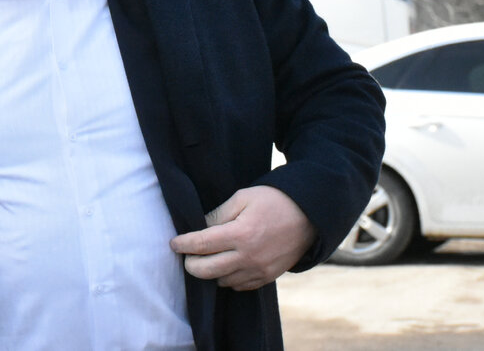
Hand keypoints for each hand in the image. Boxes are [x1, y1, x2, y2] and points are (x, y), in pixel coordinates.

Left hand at [169, 185, 314, 290]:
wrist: (310, 216)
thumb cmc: (274, 201)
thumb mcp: (243, 197)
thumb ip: (218, 214)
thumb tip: (198, 228)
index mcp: (240, 234)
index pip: (200, 244)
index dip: (182, 244)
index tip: (173, 243)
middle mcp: (248, 257)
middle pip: (205, 270)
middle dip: (190, 264)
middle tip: (186, 254)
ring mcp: (258, 270)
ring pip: (221, 281)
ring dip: (209, 272)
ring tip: (207, 258)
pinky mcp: (267, 277)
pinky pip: (239, 286)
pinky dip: (227, 279)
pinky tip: (226, 266)